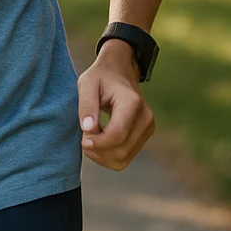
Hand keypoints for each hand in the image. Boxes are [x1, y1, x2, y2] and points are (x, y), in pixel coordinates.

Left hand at [77, 39, 154, 170]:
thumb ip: (87, 105)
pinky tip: (99, 142)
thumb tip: (88, 130)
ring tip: (91, 138)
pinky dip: (109, 156)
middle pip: (120, 151)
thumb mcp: (86, 84)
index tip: (83, 139)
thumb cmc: (101, 77)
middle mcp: (145, 117)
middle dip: (98, 150)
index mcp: (131, 102)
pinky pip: (125, 158)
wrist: (119, 71)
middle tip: (85, 136)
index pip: (117, 134)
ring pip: (123, 159)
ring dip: (102, 156)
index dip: (98, 144)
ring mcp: (148, 128)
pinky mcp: (145, 136)